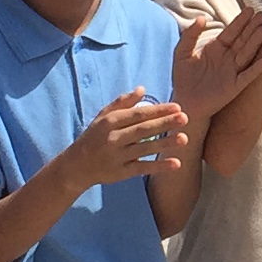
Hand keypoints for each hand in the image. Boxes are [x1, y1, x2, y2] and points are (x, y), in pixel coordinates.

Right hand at [64, 88, 190, 188]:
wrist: (76, 166)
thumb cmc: (93, 137)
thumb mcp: (103, 116)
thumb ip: (122, 102)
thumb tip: (142, 89)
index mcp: (110, 122)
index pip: (137, 114)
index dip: (158, 110)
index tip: (177, 106)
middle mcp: (114, 138)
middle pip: (143, 129)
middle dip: (164, 123)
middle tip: (184, 118)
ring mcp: (118, 156)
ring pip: (144, 148)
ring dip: (165, 143)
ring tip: (184, 139)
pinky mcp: (121, 172)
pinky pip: (142, 168)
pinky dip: (159, 166)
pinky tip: (176, 164)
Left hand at [172, 11, 261, 118]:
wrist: (184, 102)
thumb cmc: (183, 78)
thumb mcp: (182, 52)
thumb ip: (190, 35)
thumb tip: (201, 18)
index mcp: (216, 48)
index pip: (231, 32)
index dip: (240, 21)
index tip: (250, 9)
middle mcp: (227, 58)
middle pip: (243, 40)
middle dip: (253, 28)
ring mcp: (232, 72)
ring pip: (247, 54)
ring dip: (256, 43)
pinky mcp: (234, 87)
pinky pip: (247, 76)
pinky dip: (256, 69)